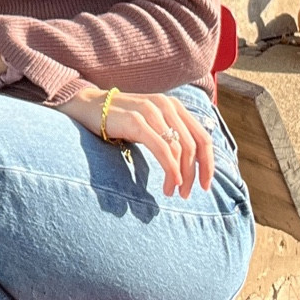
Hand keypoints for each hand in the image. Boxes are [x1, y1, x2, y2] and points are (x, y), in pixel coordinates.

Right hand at [61, 86, 213, 197]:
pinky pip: (162, 148)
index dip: (208, 163)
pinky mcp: (136, 121)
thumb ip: (171, 136)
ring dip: (180, 175)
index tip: (206, 185)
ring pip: (179, 148)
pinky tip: (170, 182)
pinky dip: (170, 168)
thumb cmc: (123, 121)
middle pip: (193, 145)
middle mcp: (166, 105)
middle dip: (194, 174)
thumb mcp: (152, 125)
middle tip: (186, 194)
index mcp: (175, 107)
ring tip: (172, 191)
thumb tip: (191, 165)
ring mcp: (151, 111)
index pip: (203, 137)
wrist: (90, 106)